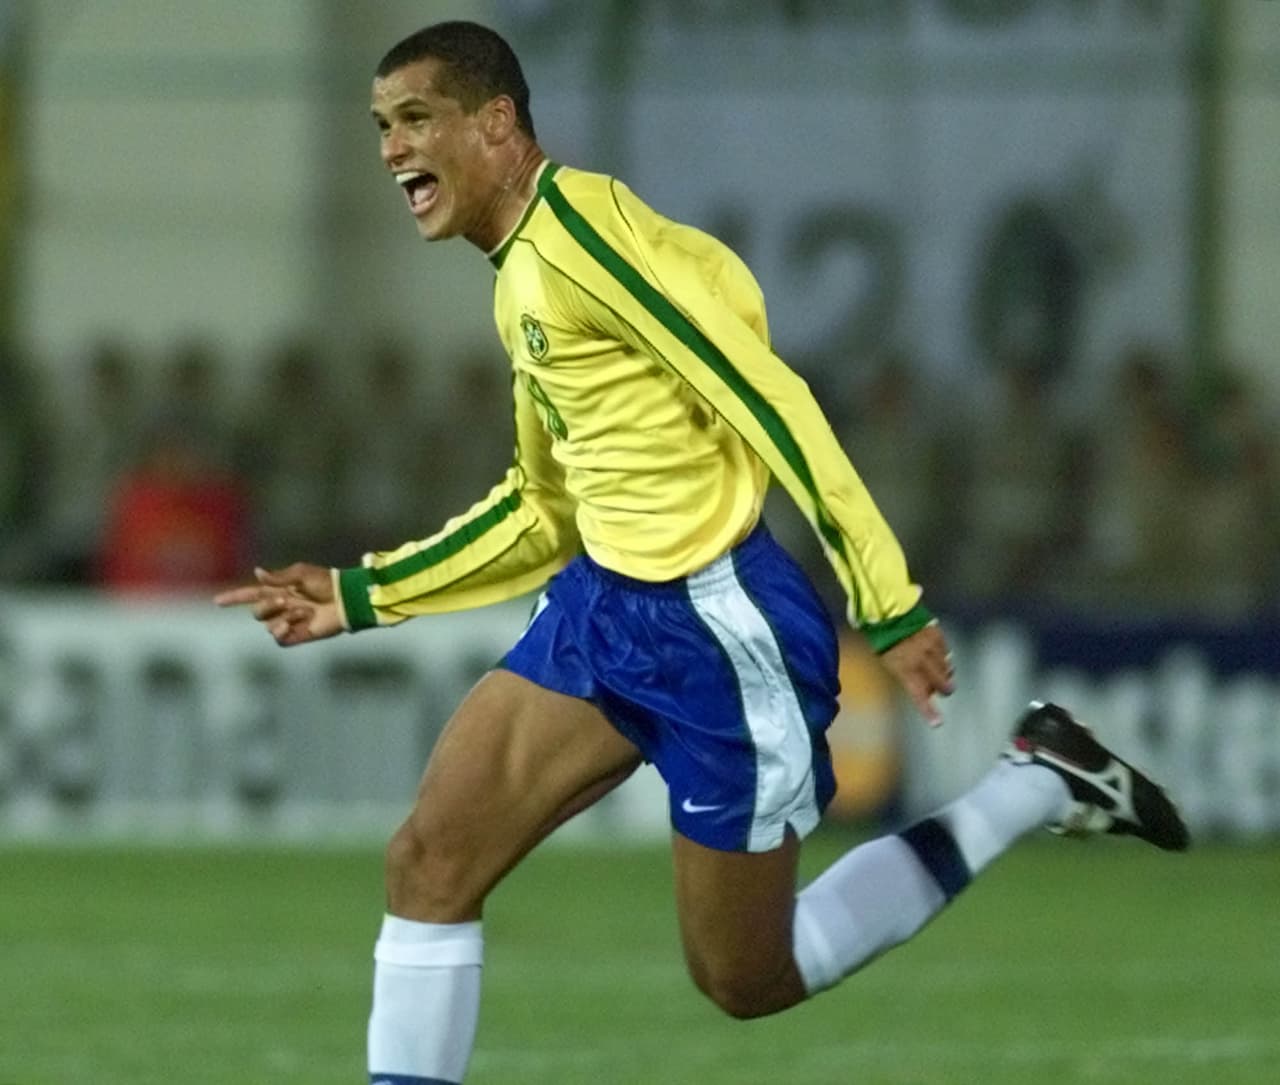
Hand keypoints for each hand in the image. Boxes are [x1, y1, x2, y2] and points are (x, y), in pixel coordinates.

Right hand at [214, 563, 343, 646]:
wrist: (344, 599)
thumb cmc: (326, 582)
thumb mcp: (301, 574)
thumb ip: (278, 577)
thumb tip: (257, 573)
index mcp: (278, 590)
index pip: (250, 595)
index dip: (233, 598)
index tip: (217, 602)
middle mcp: (280, 607)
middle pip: (256, 613)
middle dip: (268, 606)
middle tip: (286, 600)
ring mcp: (288, 622)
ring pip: (268, 625)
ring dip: (284, 617)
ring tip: (305, 611)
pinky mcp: (296, 636)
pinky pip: (278, 639)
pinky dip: (283, 631)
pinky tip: (297, 623)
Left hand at [878, 621, 954, 726]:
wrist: (887, 613)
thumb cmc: (885, 641)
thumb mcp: (891, 663)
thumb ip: (909, 677)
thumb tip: (928, 689)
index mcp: (905, 669)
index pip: (919, 695)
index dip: (928, 711)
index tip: (938, 724)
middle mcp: (920, 660)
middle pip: (942, 683)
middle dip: (945, 689)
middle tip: (946, 690)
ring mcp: (930, 647)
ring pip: (946, 668)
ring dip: (944, 671)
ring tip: (936, 668)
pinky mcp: (936, 635)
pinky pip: (946, 651)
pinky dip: (943, 656)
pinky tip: (935, 654)